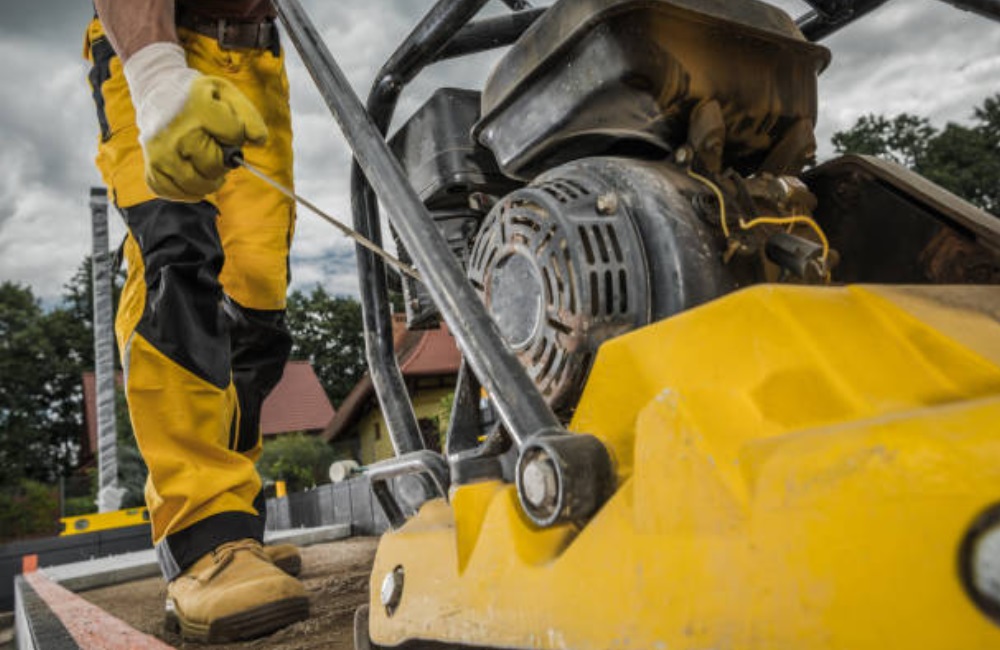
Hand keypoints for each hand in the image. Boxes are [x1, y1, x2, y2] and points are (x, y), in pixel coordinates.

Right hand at [124, 43, 267, 201]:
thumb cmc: (199, 96)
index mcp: (198, 110)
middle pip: (214, 167)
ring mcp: (160, 152)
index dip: (237, 136)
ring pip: (195, 186)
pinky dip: (186, 191)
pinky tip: (191, 176)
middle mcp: (176, 133)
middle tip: (217, 151)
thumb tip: (259, 141)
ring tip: (208, 167)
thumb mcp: (227, 94)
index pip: (234, 136)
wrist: (158, 88)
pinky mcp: (151, 165)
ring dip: (209, 182)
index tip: (227, 129)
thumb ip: (249, 116)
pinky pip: (171, 192)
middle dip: (223, 162)